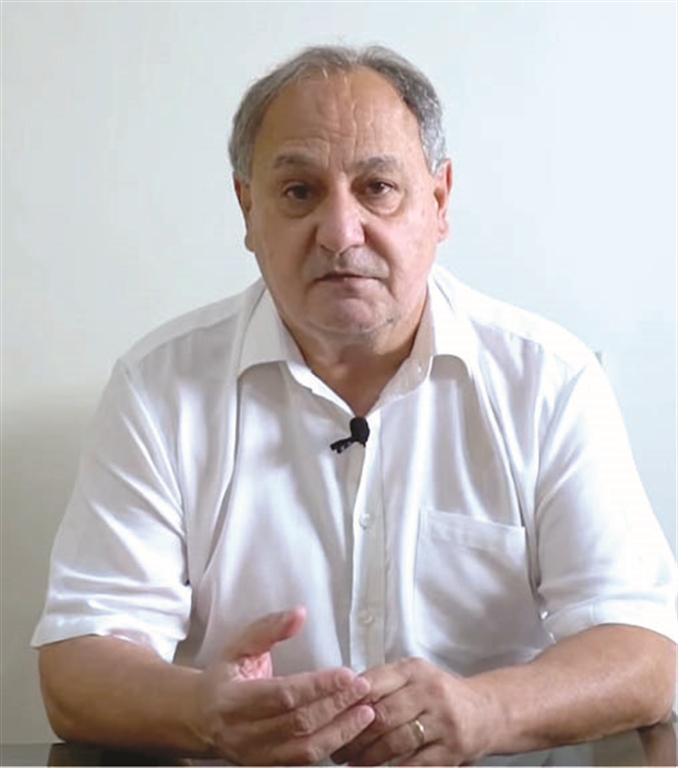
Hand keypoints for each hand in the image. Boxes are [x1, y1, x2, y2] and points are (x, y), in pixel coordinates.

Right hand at [194, 607, 375, 763]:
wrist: (198, 717)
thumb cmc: (224, 676)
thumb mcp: (239, 645)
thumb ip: (269, 628)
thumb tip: (299, 614)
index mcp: (233, 699)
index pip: (283, 695)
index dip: (317, 686)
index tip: (346, 673)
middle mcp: (243, 733)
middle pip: (298, 723)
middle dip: (336, 705)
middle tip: (362, 687)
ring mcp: (255, 755)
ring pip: (305, 749)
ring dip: (340, 731)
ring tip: (365, 711)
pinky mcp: (268, 767)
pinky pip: (304, 762)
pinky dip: (331, 746)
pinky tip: (350, 730)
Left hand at [331, 657, 490, 765]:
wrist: (486, 711)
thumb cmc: (438, 694)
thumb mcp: (414, 678)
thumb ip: (383, 684)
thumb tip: (341, 699)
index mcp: (414, 670)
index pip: (374, 683)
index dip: (349, 702)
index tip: (329, 717)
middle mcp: (429, 691)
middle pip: (383, 715)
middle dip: (354, 736)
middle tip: (336, 748)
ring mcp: (443, 721)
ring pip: (396, 741)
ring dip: (368, 757)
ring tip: (350, 763)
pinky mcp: (452, 749)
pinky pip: (416, 764)